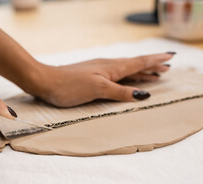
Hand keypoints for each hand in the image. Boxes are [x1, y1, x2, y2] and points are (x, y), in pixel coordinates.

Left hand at [32, 53, 174, 106]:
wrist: (45, 82)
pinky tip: (124, 80)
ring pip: (125, 70)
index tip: (169, 59)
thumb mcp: (97, 89)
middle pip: (134, 65)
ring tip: (153, 74)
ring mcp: (98, 71)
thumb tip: (143, 94)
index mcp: (111, 68)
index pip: (138, 63)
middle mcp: (106, 67)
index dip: (154, 62)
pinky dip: (125, 78)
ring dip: (140, 71)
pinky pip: (115, 76)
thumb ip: (120, 91)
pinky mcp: (90, 77)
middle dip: (151, 67)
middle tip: (166, 68)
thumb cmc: (69, 86)